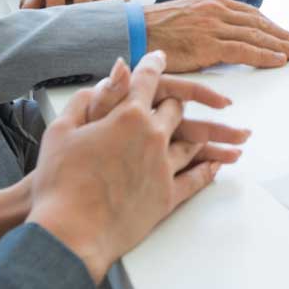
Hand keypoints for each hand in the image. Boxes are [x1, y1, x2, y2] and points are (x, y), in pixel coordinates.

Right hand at [10, 52, 247, 281]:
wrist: (71, 231)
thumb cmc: (59, 181)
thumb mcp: (61, 130)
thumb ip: (89, 99)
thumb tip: (110, 75)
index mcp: (128, 115)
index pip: (146, 80)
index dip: (152, 65)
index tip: (160, 57)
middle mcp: (153, 137)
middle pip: (175, 110)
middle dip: (181, 101)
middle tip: (190, 98)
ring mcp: (164, 167)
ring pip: (193, 143)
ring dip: (210, 136)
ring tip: (230, 133)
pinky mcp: (168, 197)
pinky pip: (195, 179)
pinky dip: (208, 170)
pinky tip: (217, 166)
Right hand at [144, 0, 288, 70]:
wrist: (132, 31)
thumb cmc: (155, 29)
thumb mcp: (187, 19)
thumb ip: (210, 25)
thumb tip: (228, 38)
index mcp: (213, 2)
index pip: (253, 15)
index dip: (275, 27)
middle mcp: (216, 9)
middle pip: (260, 24)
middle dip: (286, 35)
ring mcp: (213, 25)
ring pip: (256, 36)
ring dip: (282, 46)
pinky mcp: (207, 43)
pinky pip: (243, 50)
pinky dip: (264, 55)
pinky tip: (279, 59)